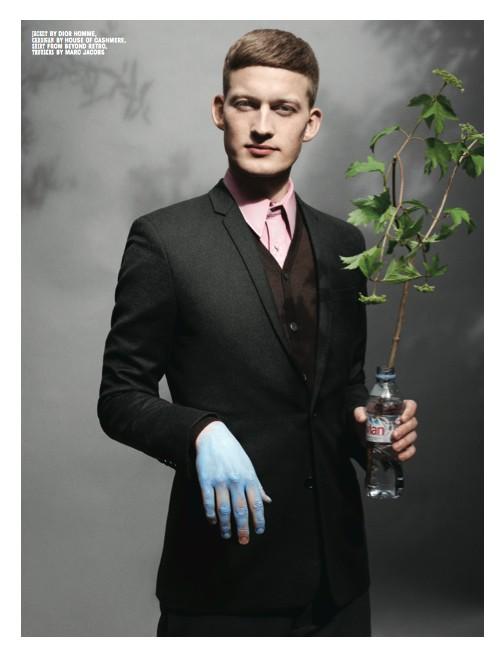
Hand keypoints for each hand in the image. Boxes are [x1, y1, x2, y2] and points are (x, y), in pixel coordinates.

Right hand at [195, 421, 271, 544]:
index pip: (256, 503)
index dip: (259, 519)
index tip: (259, 531)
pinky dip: (211, 515)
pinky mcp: (206, 481)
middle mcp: (236, 480)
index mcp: (249, 477)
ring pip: (224, 509)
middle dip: (243, 528)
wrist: (213, 437)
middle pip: (240, 509)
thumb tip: (267, 501)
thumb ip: (257, 485)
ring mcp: (220, 481)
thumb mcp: (249, 467)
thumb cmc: (233, 453)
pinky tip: (213, 521)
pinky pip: (208, 502)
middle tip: (243, 541)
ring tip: (227, 534)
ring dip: (225, 525)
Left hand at [353, 399, 417, 460]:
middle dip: (404, 430)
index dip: (409, 411)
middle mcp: (404, 420)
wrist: (364, 433)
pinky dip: (407, 453)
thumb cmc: (367, 419)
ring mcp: (406, 433)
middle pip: (412, 422)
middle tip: (394, 435)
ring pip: (412, 436)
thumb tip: (362, 419)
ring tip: (395, 447)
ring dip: (405, 442)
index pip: (410, 406)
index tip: (402, 419)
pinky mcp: (404, 445)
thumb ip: (360, 413)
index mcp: (397, 409)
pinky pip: (411, 449)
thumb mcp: (361, 412)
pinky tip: (399, 456)